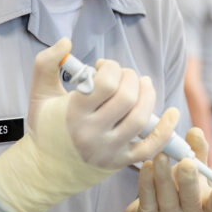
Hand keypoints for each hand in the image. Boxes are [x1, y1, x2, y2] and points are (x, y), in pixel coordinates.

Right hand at [0, 39, 175, 211]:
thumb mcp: (40, 93)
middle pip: (127, 98)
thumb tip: (66, 41)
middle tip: (124, 76)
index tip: (105, 67)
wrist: (44, 170)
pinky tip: (172, 114)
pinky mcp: (120, 162)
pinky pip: (150, 147)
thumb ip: (46, 62)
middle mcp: (92, 134)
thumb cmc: (45, 127)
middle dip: (130, 78)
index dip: (112, 68)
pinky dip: (165, 130)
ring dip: (148, 95)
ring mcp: (108, 150)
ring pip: (140, 119)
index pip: (106, 83)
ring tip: (143, 85)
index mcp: (73, 114)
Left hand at [116, 126, 211, 211]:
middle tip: (187, 162)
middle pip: (190, 200)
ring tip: (161, 155)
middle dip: (189, 181)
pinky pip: (147, 199)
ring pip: (166, 198)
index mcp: (206, 207)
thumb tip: (195, 131)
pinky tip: (146, 165)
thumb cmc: (178, 193)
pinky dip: (146, 181)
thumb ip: (197, 153)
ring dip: (163, 175)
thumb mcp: (193, 176)